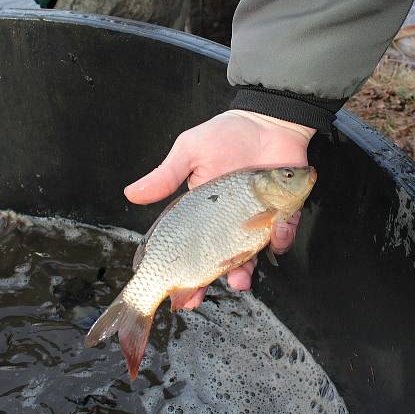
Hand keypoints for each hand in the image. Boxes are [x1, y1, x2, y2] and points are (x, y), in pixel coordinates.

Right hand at [124, 110, 314, 308]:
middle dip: (216, 279)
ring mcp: (257, 220)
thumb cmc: (226, 134)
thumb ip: (166, 176)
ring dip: (247, 270)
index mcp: (204, 212)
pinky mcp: (284, 213)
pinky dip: (280, 238)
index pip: (192, 248)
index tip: (179, 294)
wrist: (268, 119)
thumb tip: (130, 194)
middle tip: (209, 291)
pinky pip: (282, 235)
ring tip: (242, 276)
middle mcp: (230, 222)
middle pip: (221, 261)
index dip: (185, 273)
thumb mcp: (190, 152)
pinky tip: (274, 233)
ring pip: (252, 256)